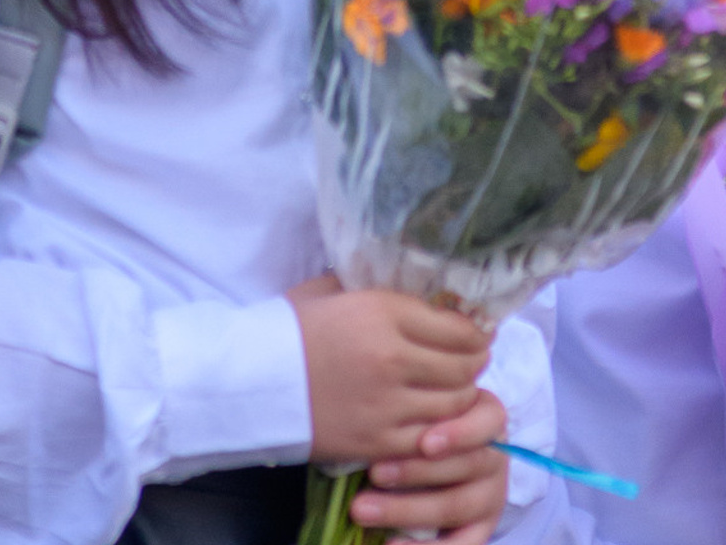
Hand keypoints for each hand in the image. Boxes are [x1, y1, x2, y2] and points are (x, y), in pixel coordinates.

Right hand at [287, 276, 490, 468]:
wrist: (249, 383)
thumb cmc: (290, 328)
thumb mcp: (335, 289)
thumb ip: (379, 286)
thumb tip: (416, 284)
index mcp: (386, 312)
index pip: (459, 327)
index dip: (475, 331)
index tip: (476, 331)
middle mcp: (394, 357)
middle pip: (464, 365)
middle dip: (474, 361)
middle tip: (471, 358)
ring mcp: (387, 404)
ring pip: (454, 402)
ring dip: (461, 394)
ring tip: (455, 386)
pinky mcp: (376, 441)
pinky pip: (429, 436)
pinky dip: (439, 428)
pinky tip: (434, 417)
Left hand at [357, 387, 507, 540]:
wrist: (439, 461)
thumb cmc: (425, 424)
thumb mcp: (428, 411)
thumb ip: (415, 415)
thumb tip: (378, 419)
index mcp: (489, 419)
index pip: (487, 422)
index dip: (459, 434)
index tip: (424, 444)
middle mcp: (495, 458)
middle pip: (466, 466)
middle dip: (416, 471)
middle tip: (374, 473)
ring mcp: (490, 497)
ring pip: (456, 506)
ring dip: (407, 510)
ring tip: (363, 509)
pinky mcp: (481, 529)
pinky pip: (461, 544)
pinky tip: (390, 543)